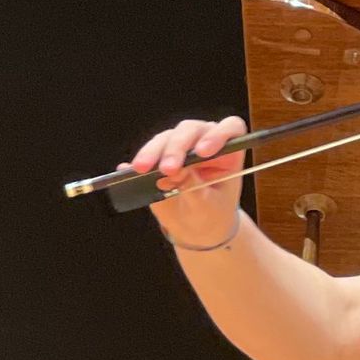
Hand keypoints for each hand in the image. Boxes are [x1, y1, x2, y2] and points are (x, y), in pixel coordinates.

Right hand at [128, 115, 248, 248]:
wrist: (196, 229)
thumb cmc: (210, 215)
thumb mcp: (206, 207)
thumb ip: (194, 188)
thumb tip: (177, 170)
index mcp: (228, 152)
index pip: (230, 129)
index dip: (218, 135)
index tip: (204, 152)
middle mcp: (205, 142)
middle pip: (191, 130)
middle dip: (177, 148)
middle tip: (167, 169)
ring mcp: (181, 147)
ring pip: (166, 138)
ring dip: (154, 152)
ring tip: (143, 170)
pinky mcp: (161, 155)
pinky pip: (149, 152)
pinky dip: (141, 159)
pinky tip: (128, 169)